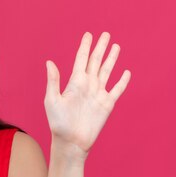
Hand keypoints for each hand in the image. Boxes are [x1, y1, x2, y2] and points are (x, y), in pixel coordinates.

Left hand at [44, 32, 130, 156]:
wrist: (71, 142)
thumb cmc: (58, 123)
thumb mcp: (52, 100)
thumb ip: (53, 81)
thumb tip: (49, 62)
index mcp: (74, 82)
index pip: (81, 59)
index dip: (85, 46)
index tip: (88, 34)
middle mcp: (87, 85)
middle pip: (96, 61)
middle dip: (100, 48)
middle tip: (105, 34)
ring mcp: (98, 94)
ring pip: (107, 71)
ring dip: (111, 59)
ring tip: (116, 46)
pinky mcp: (107, 104)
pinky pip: (117, 90)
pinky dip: (122, 81)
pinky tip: (126, 72)